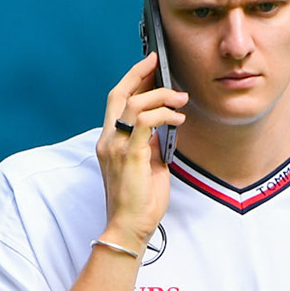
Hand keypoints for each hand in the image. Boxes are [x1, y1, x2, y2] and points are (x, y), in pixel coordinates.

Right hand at [96, 54, 187, 254]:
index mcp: (110, 141)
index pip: (116, 101)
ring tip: (181, 100)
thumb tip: (165, 126)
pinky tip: (178, 119)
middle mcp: (108, 140)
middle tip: (158, 62)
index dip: (131, 79)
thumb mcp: (146, 165)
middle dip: (139, 73)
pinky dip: (164, 115)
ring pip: (135, 104)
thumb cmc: (139, 202)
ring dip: (161, 96)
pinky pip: (146, 122)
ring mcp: (116, 147)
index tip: (148, 65)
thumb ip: (150, 143)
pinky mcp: (130, 155)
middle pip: (119, 94)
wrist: (129, 227)